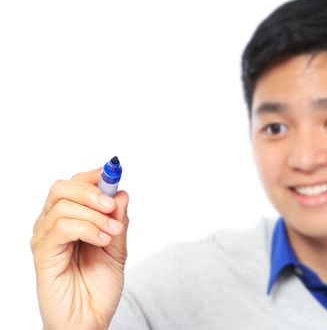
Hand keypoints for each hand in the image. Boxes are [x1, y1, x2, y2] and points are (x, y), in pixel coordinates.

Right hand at [31, 168, 128, 329]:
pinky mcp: (42, 254)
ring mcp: (46, 238)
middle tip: (113, 207)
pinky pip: (60, 227)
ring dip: (95, 215)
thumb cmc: (99, 287)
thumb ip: (118, 221)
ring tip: (112, 233)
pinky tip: (102, 240)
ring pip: (62, 205)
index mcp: (71, 219)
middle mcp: (53, 224)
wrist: (90, 320)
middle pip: (62, 187)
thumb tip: (122, 192)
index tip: (113, 172)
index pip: (75, 184)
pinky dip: (87, 228)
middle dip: (92, 191)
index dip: (94, 176)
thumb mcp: (118, 248)